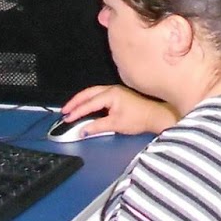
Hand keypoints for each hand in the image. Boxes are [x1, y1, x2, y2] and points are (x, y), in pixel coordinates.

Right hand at [61, 85, 175, 135]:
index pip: (89, 103)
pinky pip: (98, 95)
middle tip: (64, 110)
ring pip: (93, 92)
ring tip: (72, 108)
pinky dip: (89, 100)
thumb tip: (83, 130)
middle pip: (88, 93)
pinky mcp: (118, 95)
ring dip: (81, 99)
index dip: (77, 112)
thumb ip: (97, 127)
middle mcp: (112, 90)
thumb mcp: (116, 125)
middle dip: (75, 102)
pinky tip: (86, 106)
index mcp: (111, 94)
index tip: (68, 118)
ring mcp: (115, 91)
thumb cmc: (140, 118)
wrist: (155, 116)